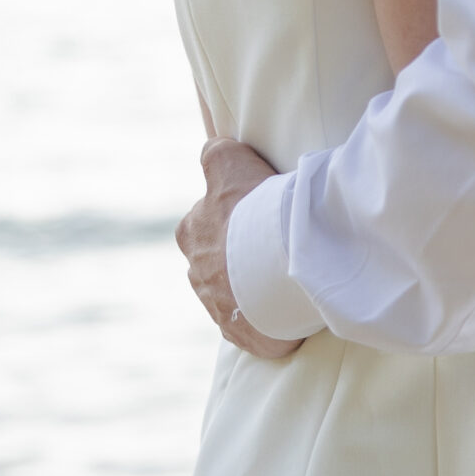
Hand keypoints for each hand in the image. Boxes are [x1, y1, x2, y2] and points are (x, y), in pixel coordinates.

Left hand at [175, 138, 305, 359]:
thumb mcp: (230, 162)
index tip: (257, 211)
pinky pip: (247, 321)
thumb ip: (218, 154)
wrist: (279, 268)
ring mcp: (215, 302)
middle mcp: (195, 266)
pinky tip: (283, 303)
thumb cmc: (255, 210)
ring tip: (283, 274)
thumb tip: (213, 145)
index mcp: (191, 228)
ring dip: (250, 283)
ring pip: (231, 288)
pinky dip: (262, 315)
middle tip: (274, 242)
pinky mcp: (234, 330)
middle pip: (217, 254)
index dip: (233, 211)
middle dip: (238, 251)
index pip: (206, 214)